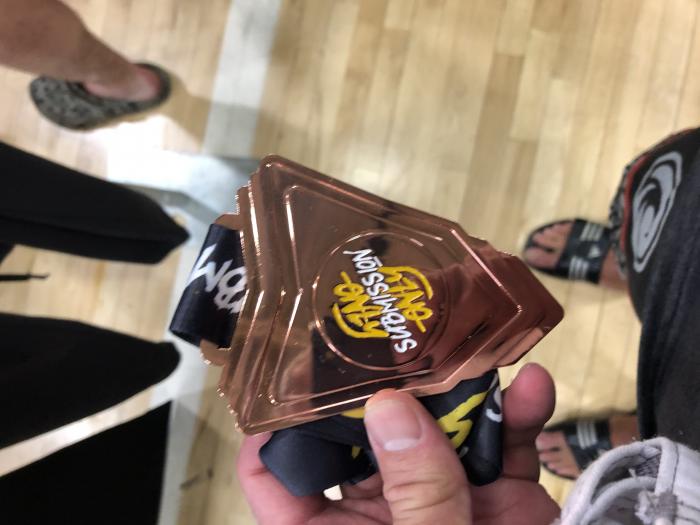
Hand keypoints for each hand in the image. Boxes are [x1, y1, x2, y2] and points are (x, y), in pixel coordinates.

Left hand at [237, 363, 560, 523]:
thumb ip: (415, 495)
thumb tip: (390, 410)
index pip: (278, 476)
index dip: (275, 427)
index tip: (292, 372)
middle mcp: (382, 509)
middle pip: (364, 432)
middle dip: (382, 386)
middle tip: (391, 335)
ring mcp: (442, 496)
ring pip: (437, 426)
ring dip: (457, 390)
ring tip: (466, 354)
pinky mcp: (497, 493)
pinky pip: (504, 445)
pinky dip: (520, 415)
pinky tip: (533, 387)